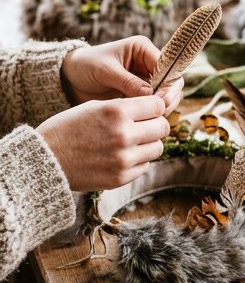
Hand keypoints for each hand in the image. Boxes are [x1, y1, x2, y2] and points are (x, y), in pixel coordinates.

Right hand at [37, 95, 172, 191]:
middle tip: (144, 127)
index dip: (154, 107)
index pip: (157, 105)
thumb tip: (155, 110)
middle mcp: (124, 135)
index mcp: (116, 111)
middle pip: (163, 128)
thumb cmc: (68, 128)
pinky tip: (120, 156)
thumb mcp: (95, 107)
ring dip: (148, 144)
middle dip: (155, 125)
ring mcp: (124, 159)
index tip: (149, 111)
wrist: (44, 160)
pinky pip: (145, 166)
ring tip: (130, 143)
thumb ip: (126, 107)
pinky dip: (138, 161)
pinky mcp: (121, 177)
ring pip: (157, 148)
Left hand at [61, 37, 182, 114]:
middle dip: (168, 97)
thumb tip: (151, 95)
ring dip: (162, 107)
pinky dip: (153, 113)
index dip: (168, 83)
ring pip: (167, 96)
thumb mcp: (106, 71)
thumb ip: (128, 82)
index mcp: (143, 49)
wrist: (71, 78)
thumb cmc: (86, 66)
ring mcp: (146, 81)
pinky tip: (146, 121)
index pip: (168, 66)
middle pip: (172, 82)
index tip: (161, 99)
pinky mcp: (141, 95)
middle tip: (159, 112)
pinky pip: (155, 105)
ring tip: (151, 118)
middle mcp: (149, 64)